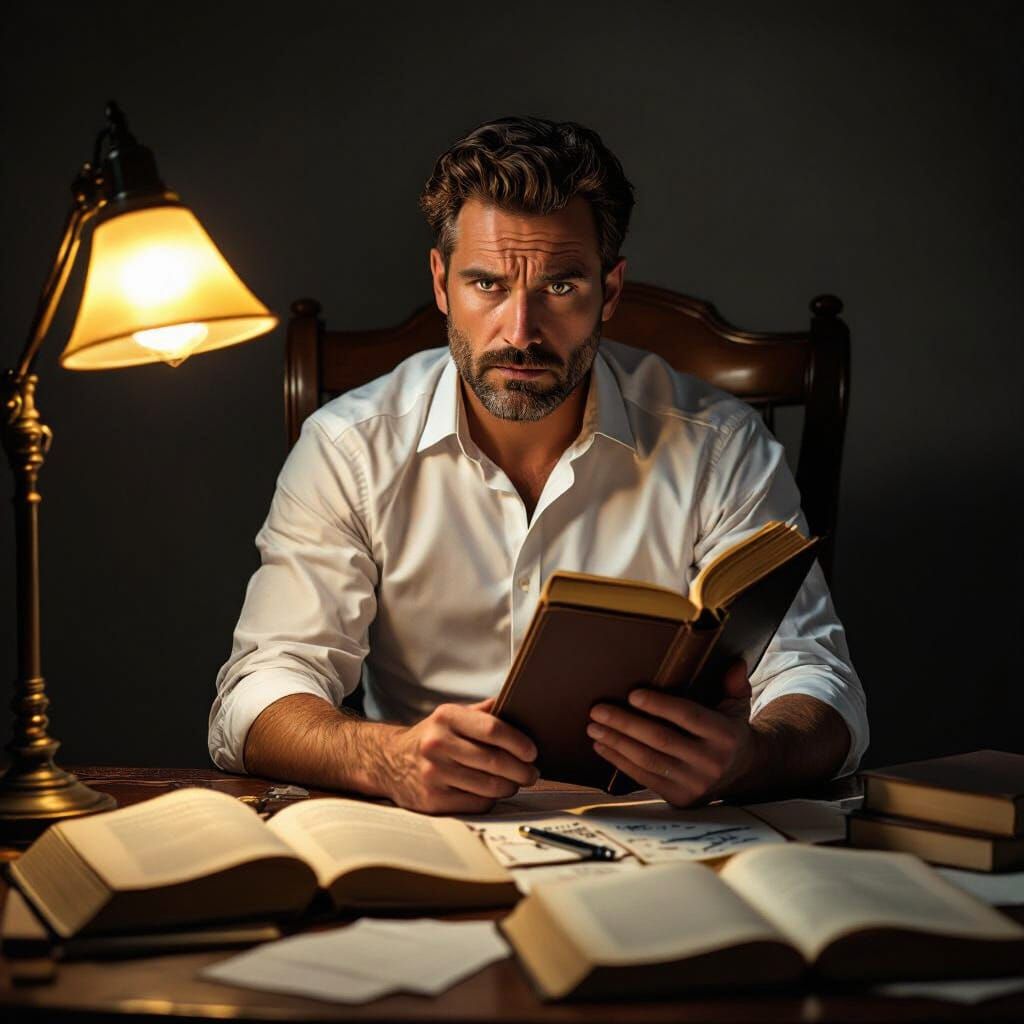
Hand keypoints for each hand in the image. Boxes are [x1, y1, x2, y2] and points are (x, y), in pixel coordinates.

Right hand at [380, 698, 538, 813]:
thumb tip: (517, 703)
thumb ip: (482, 711)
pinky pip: (477, 804)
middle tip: (532, 772)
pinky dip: (491, 800)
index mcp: (446, 717)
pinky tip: (492, 793)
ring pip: (489, 786)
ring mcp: (433, 774)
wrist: (388, 761)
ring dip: (510, 786)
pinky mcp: (432, 800)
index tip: (532, 751)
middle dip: (521, 770)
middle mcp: (437, 744)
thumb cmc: (430, 737)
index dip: (518, 742)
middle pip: (494, 761)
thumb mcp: (450, 715)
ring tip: (515, 782)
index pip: (492, 729)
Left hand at [587, 660, 757, 806]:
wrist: (743, 773)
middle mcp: (711, 762)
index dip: (660, 706)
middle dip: (625, 724)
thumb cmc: (730, 729)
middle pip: (661, 740)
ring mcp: (695, 783)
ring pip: (648, 760)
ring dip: (616, 743)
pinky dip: (620, 762)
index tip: (632, 695)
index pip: (689, 717)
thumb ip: (735, 683)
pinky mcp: (680, 798)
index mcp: (726, 735)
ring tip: (594, 727)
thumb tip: (735, 662)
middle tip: (598, 710)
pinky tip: (602, 747)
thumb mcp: (738, 704)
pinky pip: (645, 778)